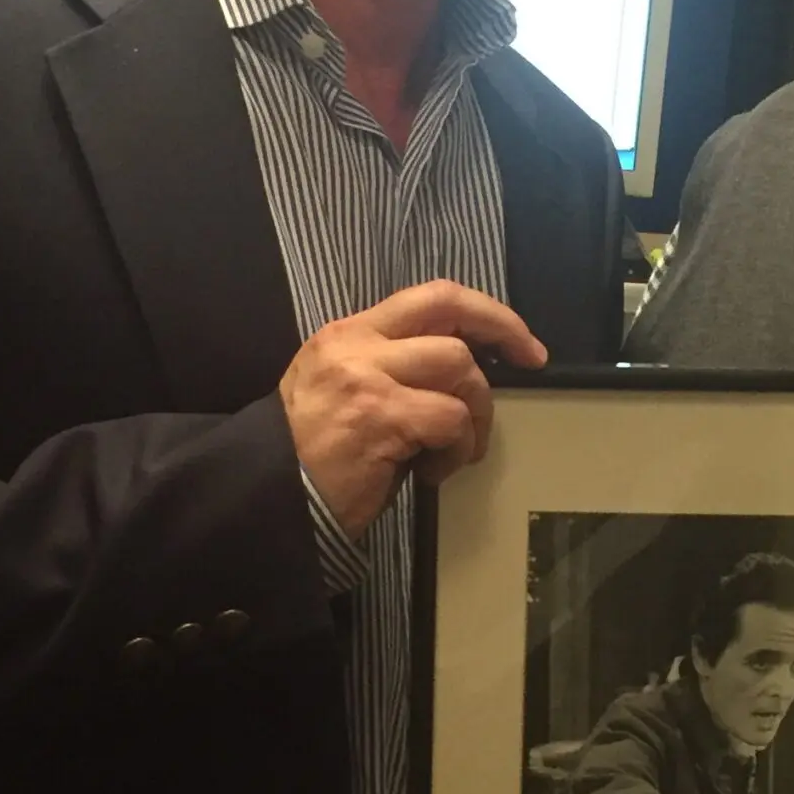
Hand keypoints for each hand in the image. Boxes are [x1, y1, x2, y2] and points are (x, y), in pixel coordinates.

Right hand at [280, 280, 545, 538]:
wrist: (266, 496)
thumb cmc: (311, 455)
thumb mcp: (342, 389)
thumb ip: (393, 367)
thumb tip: (463, 371)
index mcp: (348, 333)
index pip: (432, 297)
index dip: (488, 313)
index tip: (522, 341)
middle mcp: (355, 345)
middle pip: (453, 327)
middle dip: (502, 348)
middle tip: (526, 373)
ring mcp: (366, 378)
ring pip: (459, 370)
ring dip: (475, 415)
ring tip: (454, 451)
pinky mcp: (380, 416)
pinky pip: (451, 419)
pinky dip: (458, 449)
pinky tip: (434, 472)